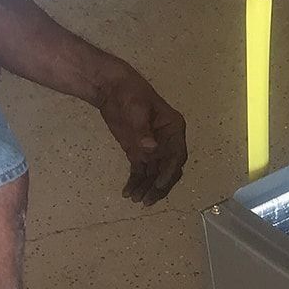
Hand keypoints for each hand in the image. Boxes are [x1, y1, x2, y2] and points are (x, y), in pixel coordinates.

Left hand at [95, 63, 188, 204]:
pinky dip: (135, 182)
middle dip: (158, 186)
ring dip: (146, 187)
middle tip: (146, 201)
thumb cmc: (130, 93)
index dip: (169, 172)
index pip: (177, 155)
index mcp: (174, 129)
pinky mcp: (138, 151)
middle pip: (167, 169)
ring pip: (154, 173)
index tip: (158, 184)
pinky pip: (140, 171)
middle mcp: (167, 141)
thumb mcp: (137, 109)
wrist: (112, 88)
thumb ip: (143, 131)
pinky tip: (128, 192)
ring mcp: (152, 148)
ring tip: (135, 200)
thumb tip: (150, 150)